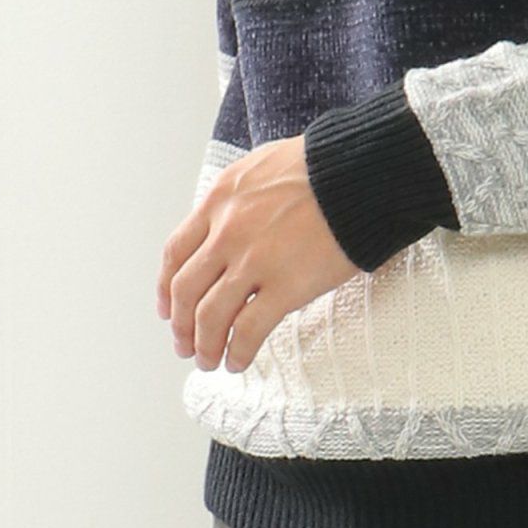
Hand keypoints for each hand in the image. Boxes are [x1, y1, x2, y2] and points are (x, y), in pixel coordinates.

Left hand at [156, 135, 359, 374]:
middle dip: (180, 325)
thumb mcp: (263, 166)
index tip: (166, 308)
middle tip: (184, 344)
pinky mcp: (286, 286)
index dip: (165, 288)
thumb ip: (238, 197)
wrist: (362, 173)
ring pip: (209, 317)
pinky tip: (238, 361)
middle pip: (185, 290)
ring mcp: (255, 260)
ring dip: (204, 346)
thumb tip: (225, 223)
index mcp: (220, 200)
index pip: (175, 253)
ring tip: (209, 361)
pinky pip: (248, 331)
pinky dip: (237, 353)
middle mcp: (227, 231)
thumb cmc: (322, 166)